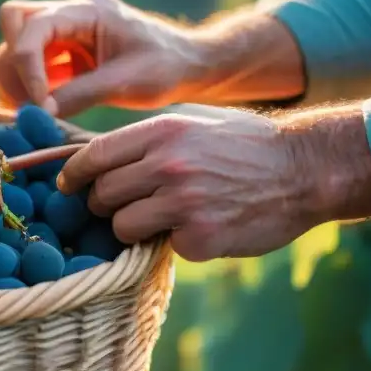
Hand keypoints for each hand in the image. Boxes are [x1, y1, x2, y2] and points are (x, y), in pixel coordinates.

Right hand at [0, 0, 202, 116]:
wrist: (188, 65)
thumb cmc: (166, 68)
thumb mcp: (127, 83)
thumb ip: (81, 94)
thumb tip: (40, 111)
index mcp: (88, 10)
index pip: (34, 26)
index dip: (27, 66)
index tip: (40, 103)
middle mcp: (71, 14)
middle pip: (13, 21)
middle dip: (13, 62)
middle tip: (28, 102)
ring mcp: (66, 31)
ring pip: (14, 42)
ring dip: (15, 76)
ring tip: (35, 110)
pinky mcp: (65, 51)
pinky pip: (30, 62)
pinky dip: (26, 85)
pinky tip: (41, 109)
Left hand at [57, 109, 318, 260]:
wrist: (303, 169)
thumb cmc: (244, 144)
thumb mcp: (191, 123)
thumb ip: (147, 139)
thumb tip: (97, 157)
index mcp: (160, 132)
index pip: (94, 156)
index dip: (74, 174)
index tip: (67, 185)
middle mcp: (166, 165)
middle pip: (103, 194)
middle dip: (104, 204)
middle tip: (119, 207)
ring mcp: (183, 203)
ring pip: (122, 226)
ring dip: (133, 228)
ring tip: (160, 219)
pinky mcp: (200, 238)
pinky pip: (162, 247)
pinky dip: (174, 242)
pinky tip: (200, 228)